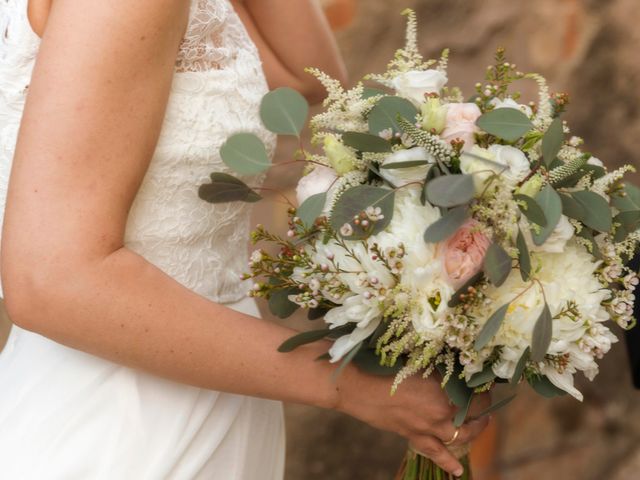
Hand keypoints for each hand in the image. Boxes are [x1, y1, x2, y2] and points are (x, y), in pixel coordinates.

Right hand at [335, 366, 490, 476]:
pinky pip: (435, 453)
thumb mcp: (417, 362)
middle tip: (486, 404)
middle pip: (473, 416)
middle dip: (482, 411)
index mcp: (444, 389)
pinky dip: (448, 463)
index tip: (484, 383)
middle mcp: (441, 411)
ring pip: (460, 436)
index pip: (475, 395)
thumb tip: (453, 367)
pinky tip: (457, 472)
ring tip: (481, 425)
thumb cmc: (385, 367)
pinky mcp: (414, 436)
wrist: (359, 386)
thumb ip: (438, 368)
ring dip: (473, 432)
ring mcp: (428, 427)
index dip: (483, 390)